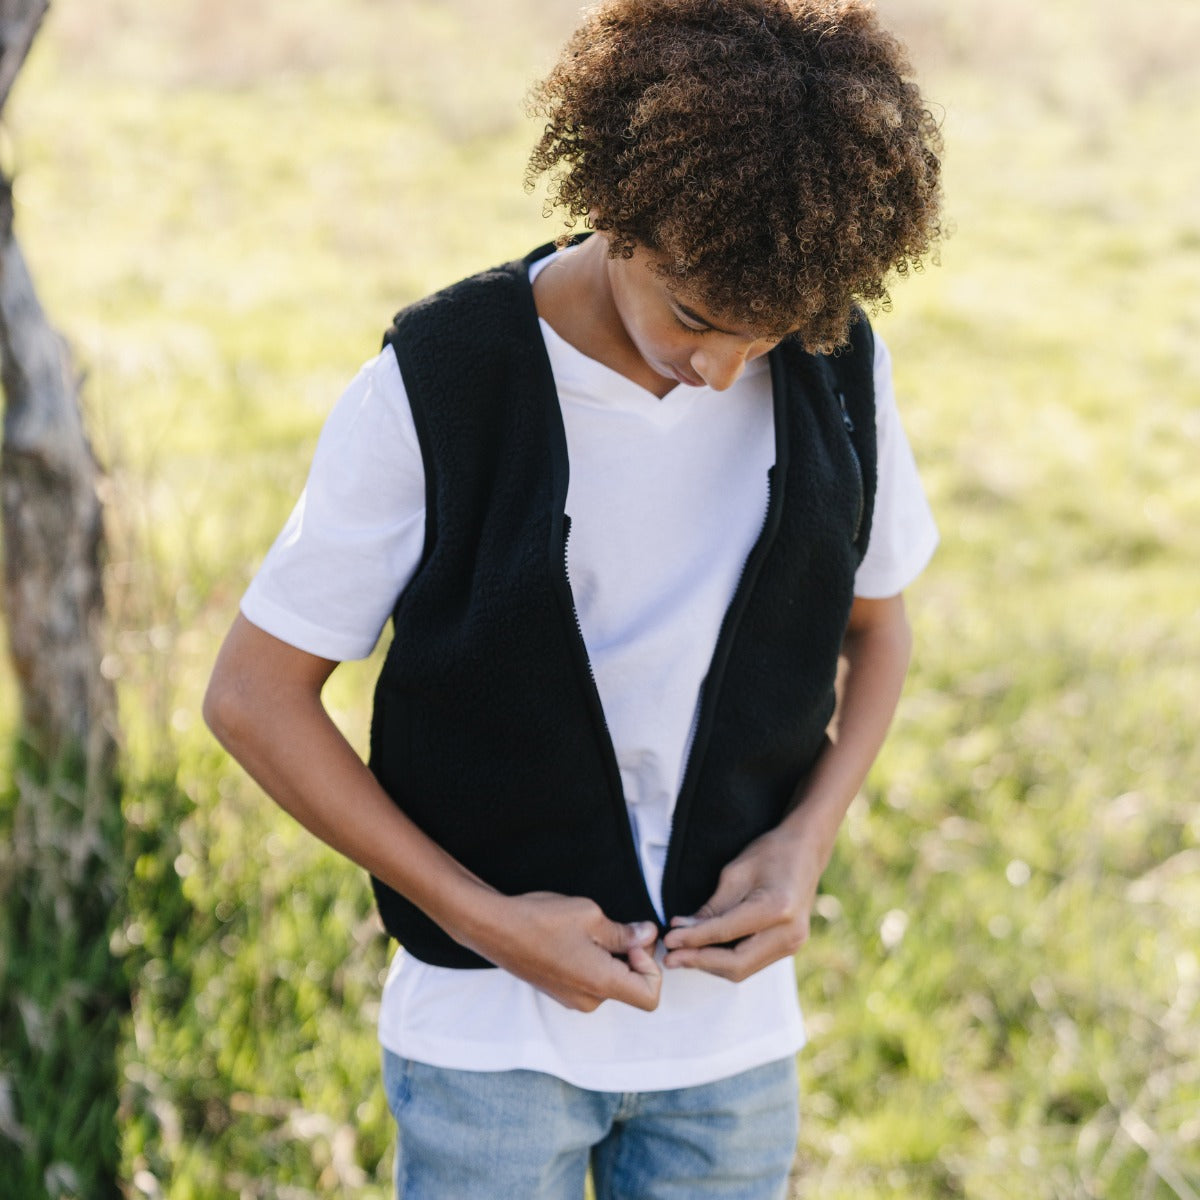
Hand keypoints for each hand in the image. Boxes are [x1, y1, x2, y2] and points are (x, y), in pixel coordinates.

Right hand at [471, 891, 661, 1012]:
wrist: (494, 928)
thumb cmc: (541, 920)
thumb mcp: (591, 916)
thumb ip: (625, 932)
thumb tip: (648, 936)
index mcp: (601, 984)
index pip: (650, 996)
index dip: (652, 966)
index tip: (635, 941)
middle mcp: (589, 1000)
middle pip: (631, 987)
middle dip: (633, 957)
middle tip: (619, 926)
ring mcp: (572, 999)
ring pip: (611, 982)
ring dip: (613, 958)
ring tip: (591, 930)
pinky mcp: (560, 992)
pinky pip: (591, 982)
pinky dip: (596, 962)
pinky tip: (576, 938)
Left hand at [661, 826, 823, 981]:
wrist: (807, 851)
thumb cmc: (771, 853)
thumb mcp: (735, 872)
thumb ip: (712, 907)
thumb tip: (682, 931)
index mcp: (776, 909)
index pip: (725, 933)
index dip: (693, 940)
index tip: (669, 940)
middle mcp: (789, 933)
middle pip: (736, 963)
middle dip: (700, 962)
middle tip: (670, 958)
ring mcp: (793, 943)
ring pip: (743, 968)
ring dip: (710, 964)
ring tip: (681, 956)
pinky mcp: (789, 947)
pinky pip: (752, 962)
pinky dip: (726, 960)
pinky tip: (704, 952)